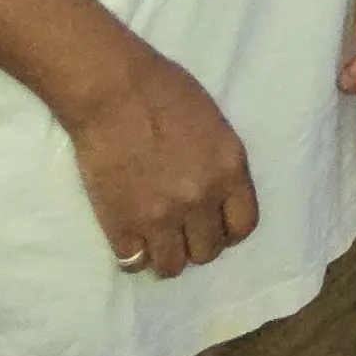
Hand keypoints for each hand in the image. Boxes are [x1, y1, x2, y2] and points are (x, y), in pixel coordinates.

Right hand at [58, 45, 256, 275]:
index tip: (212, 224)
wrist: (112, 89)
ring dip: (165, 253)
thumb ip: (220, 166)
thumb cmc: (163, 91)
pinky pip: (133, 262)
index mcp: (229, 171)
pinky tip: (129, 236)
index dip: (227, 229)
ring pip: (172, 266)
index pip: (243, 226)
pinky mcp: (122, 224)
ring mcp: (161, 217)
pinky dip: (131, 253)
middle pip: (207, 252)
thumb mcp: (214, 125)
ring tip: (153, 237)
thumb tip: (216, 195)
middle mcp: (201, 200)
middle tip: (179, 228)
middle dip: (195, 241)